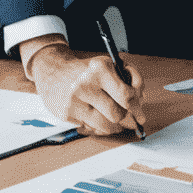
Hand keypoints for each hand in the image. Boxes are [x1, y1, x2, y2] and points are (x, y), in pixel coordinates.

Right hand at [18, 38, 146, 135]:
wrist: (53, 71)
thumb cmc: (86, 70)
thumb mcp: (108, 65)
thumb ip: (129, 79)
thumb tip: (140, 102)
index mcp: (100, 69)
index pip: (126, 95)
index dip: (136, 106)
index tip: (140, 113)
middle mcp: (86, 84)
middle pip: (117, 114)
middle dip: (125, 116)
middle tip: (126, 115)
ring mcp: (74, 100)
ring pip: (106, 125)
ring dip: (114, 125)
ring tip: (114, 118)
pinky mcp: (66, 114)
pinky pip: (91, 128)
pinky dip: (99, 126)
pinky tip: (98, 117)